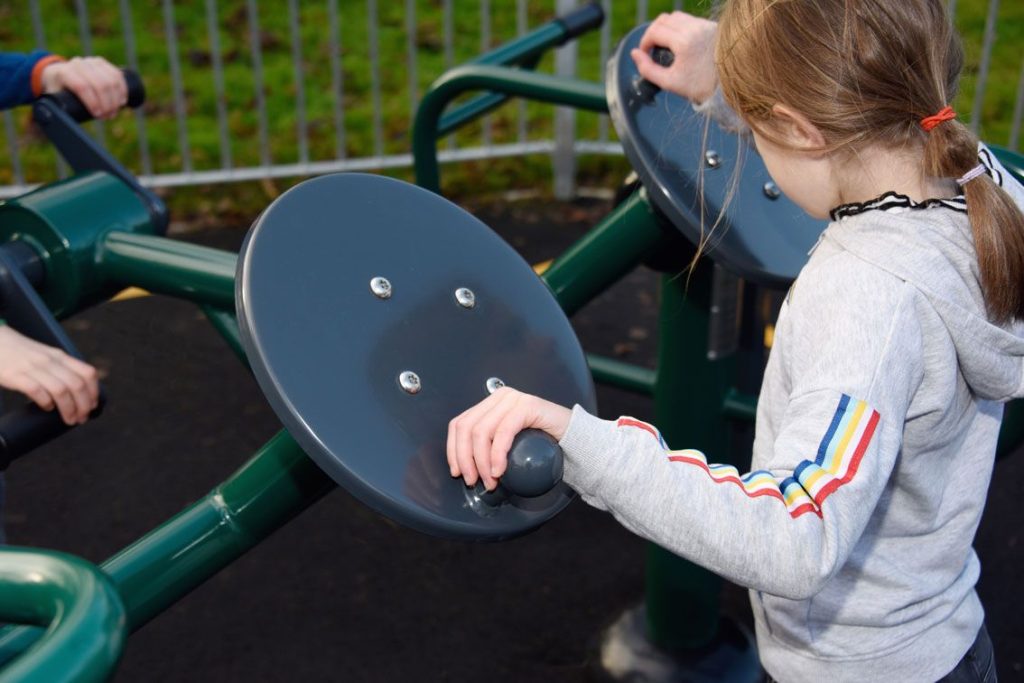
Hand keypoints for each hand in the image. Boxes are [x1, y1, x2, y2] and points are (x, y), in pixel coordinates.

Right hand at [0, 326, 98, 425]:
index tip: (93, 406)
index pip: (87, 373)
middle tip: (82, 419)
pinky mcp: (15, 375)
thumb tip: (78, 393)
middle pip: (76, 385)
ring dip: (68, 409)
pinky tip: (47, 408)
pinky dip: (46, 402)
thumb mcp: (47, 356)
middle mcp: (50, 361)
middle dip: (83, 406)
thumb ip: (61, 369)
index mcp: (60, 356)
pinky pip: (37, 391)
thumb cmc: (22, 354)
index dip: (94, 392)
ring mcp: (32, 368)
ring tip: (69, 419)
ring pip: (61, 391)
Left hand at [40, 56, 126, 119]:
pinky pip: (117, 75)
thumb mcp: (52, 100)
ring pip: (110, 80)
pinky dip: (122, 89)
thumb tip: (57, 125)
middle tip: (108, 117)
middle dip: (107, 104)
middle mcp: (78, 64)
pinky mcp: (102, 63)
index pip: (82, 87)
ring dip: (116, 99)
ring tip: (114, 111)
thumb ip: (54, 112)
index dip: (93, 103)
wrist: (59, 74)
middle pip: (99, 84)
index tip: (98, 116)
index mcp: (64, 72)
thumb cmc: (57, 92)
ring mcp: (91, 62)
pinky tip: (122, 101)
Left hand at [447, 387, 571, 491]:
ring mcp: (513, 399)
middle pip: (467, 428)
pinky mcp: (528, 406)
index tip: (458, 472)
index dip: (453, 450)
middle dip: (466, 459)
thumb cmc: (541, 447)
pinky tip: (499, 470)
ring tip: (490, 481)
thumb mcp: (508, 446)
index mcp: (490, 404)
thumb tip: (465, 468)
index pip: (459, 424)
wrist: (574, 442)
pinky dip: (497, 454)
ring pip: (482, 431)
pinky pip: (504, 432)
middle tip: (474, 481)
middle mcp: (499, 397)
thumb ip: (489, 448)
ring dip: (482, 461)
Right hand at [631, 12, 717, 103]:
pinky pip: (690, 20)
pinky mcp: (712, 26)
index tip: (644, 54)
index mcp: (684, 42)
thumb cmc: (700, 87)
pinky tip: (680, 43)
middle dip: (653, 32)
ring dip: (666, 28)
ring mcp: (704, 25)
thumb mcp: (669, 82)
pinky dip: (680, 28)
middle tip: (652, 48)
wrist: (729, 86)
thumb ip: (647, 69)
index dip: (644, 42)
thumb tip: (634, 54)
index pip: (655, 31)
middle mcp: (695, 28)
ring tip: (665, 45)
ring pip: (677, 16)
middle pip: (664, 20)